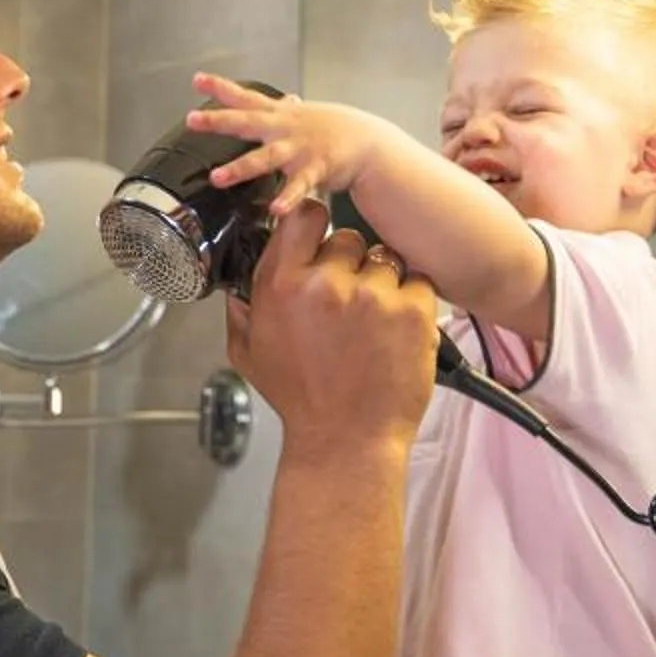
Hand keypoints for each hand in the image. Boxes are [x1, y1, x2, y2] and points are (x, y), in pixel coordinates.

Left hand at [188, 73, 403, 217]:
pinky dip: (288, 198)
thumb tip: (285, 97)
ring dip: (240, 168)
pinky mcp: (315, 169)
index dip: (221, 88)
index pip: (246, 98)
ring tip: (217, 177)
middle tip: (192, 119)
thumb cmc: (334, 129)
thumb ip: (288, 109)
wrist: (369, 143)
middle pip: (247, 122)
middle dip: (219, 121)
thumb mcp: (306, 115)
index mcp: (279, 115)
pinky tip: (276, 209)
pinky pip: (299, 187)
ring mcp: (299, 149)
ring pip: (265, 158)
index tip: (197, 79)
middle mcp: (285, 129)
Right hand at [223, 198, 440, 462]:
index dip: (315, 223)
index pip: (302, 217)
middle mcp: (324, 284)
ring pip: (385, 259)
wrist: (346, 439)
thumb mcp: (250, 356)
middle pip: (348, 238)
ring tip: (372, 323)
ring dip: (383, 283)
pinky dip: (412, 302)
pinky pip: (418, 282)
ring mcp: (370, 295)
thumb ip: (242, 314)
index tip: (320, 238)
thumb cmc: (302, 400)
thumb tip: (238, 289)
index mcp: (281, 287)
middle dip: (350, 264)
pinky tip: (394, 332)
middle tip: (349, 301)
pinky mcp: (410, 310)